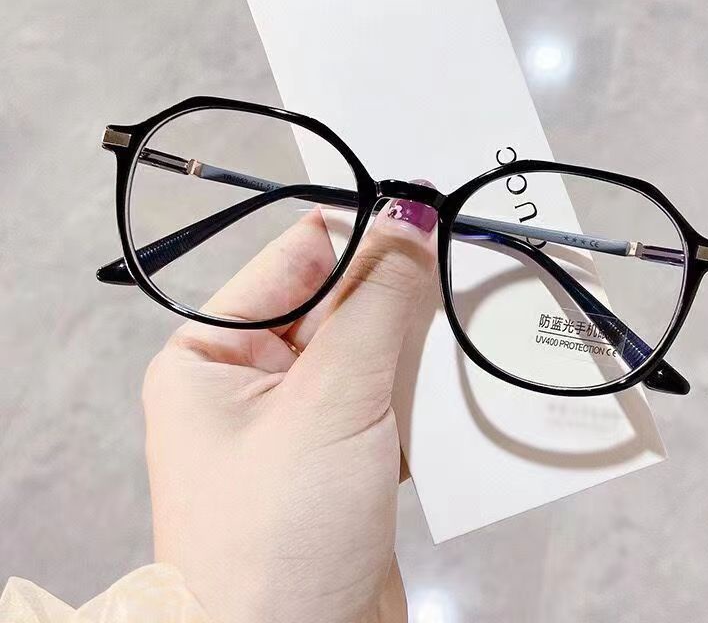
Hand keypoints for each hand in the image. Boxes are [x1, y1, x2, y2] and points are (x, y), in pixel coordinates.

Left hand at [143, 196, 436, 622]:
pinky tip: (458, 377)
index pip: (292, 261)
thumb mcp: (330, 401)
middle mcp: (248, 382)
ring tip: (472, 305)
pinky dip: (419, 390)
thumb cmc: (282, 528)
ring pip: (367, 351)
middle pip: (334, 304)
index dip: (359, 228)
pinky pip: (383, 400)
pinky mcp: (341, 461)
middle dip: (395, 288)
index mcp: (210, 355)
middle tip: (464, 251)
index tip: (427, 204)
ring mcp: (297, 423)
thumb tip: (410, 213)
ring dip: (414, 341)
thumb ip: (376, 303)